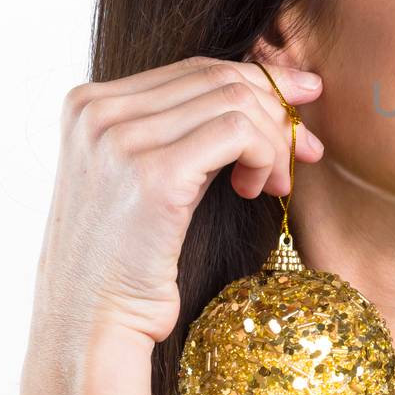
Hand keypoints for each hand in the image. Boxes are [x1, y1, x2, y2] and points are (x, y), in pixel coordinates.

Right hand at [32, 56, 325, 345]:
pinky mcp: (153, 172)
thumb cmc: (126, 260)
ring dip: (275, 140)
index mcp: (88, 105)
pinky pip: (240, 132)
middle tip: (307, 149)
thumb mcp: (145, 176)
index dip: (257, 83)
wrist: (89, 325)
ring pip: (236, 101)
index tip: (299, 107)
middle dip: (277, 109)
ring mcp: (120, 138)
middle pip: (218, 78)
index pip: (194, 69)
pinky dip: (266, 155)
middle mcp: (97, 111)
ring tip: (274, 183)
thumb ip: (182, 131)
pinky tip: (259, 190)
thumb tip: (268, 92)